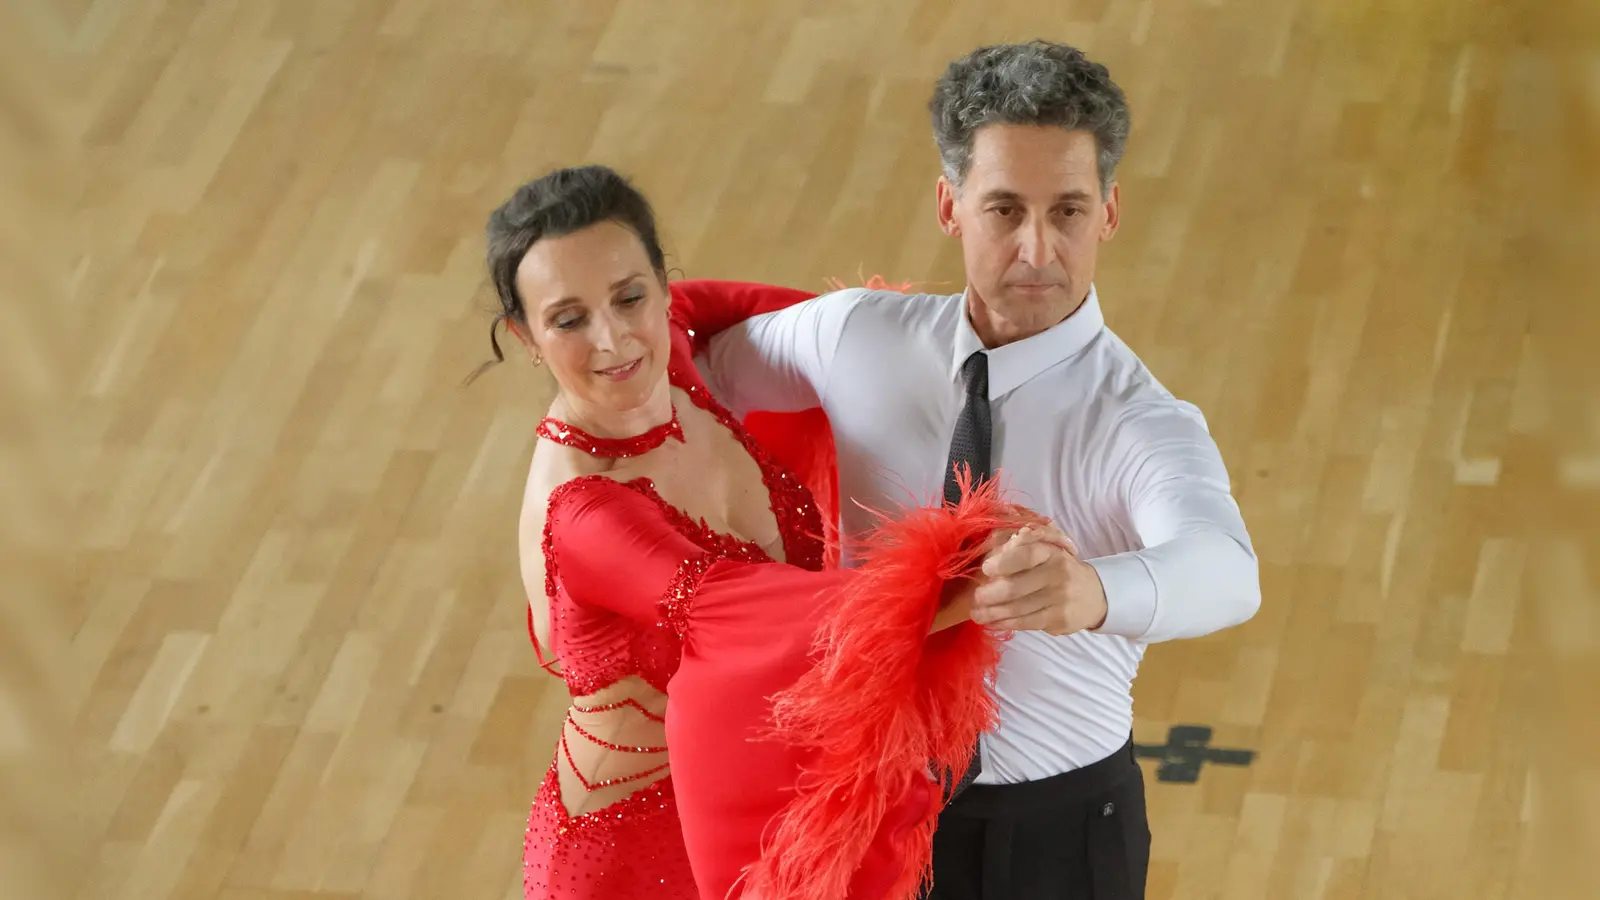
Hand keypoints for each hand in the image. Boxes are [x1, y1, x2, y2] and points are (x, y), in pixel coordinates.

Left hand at [969, 525, 1107, 635]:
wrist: (1094, 594)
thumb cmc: (1058, 568)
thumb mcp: (1047, 550)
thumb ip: (1021, 549)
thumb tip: (990, 554)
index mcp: (1051, 552)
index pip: (1026, 555)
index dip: (1003, 562)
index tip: (985, 568)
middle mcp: (1057, 574)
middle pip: (1016, 586)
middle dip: (990, 594)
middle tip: (975, 597)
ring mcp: (1059, 598)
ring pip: (1018, 608)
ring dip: (992, 612)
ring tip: (976, 614)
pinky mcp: (1058, 619)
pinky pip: (1026, 622)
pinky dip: (1005, 623)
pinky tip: (992, 622)